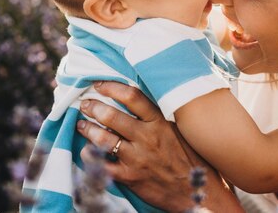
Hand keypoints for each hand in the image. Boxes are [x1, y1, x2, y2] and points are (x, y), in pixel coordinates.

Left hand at [76, 82, 240, 211]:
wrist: (196, 192)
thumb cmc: (190, 159)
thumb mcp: (179, 131)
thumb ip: (159, 116)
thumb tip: (137, 98)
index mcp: (159, 122)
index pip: (132, 97)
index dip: (112, 87)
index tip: (99, 84)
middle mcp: (147, 137)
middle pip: (112, 115)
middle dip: (93, 107)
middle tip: (85, 104)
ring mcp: (137, 158)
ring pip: (103, 138)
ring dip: (88, 128)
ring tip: (82, 123)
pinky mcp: (130, 177)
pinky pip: (102, 165)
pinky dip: (90, 157)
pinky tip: (86, 152)